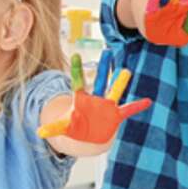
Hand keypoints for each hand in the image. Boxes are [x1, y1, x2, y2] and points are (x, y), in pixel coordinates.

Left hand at [37, 51, 151, 142]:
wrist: (89, 137)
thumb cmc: (75, 128)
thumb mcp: (64, 127)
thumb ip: (54, 127)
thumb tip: (39, 132)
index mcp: (80, 99)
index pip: (78, 81)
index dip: (78, 69)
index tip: (77, 54)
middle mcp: (95, 99)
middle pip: (99, 80)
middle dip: (103, 67)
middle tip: (106, 51)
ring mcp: (106, 106)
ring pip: (115, 91)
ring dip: (120, 83)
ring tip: (126, 71)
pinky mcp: (116, 115)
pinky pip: (128, 110)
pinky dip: (137, 106)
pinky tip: (148, 101)